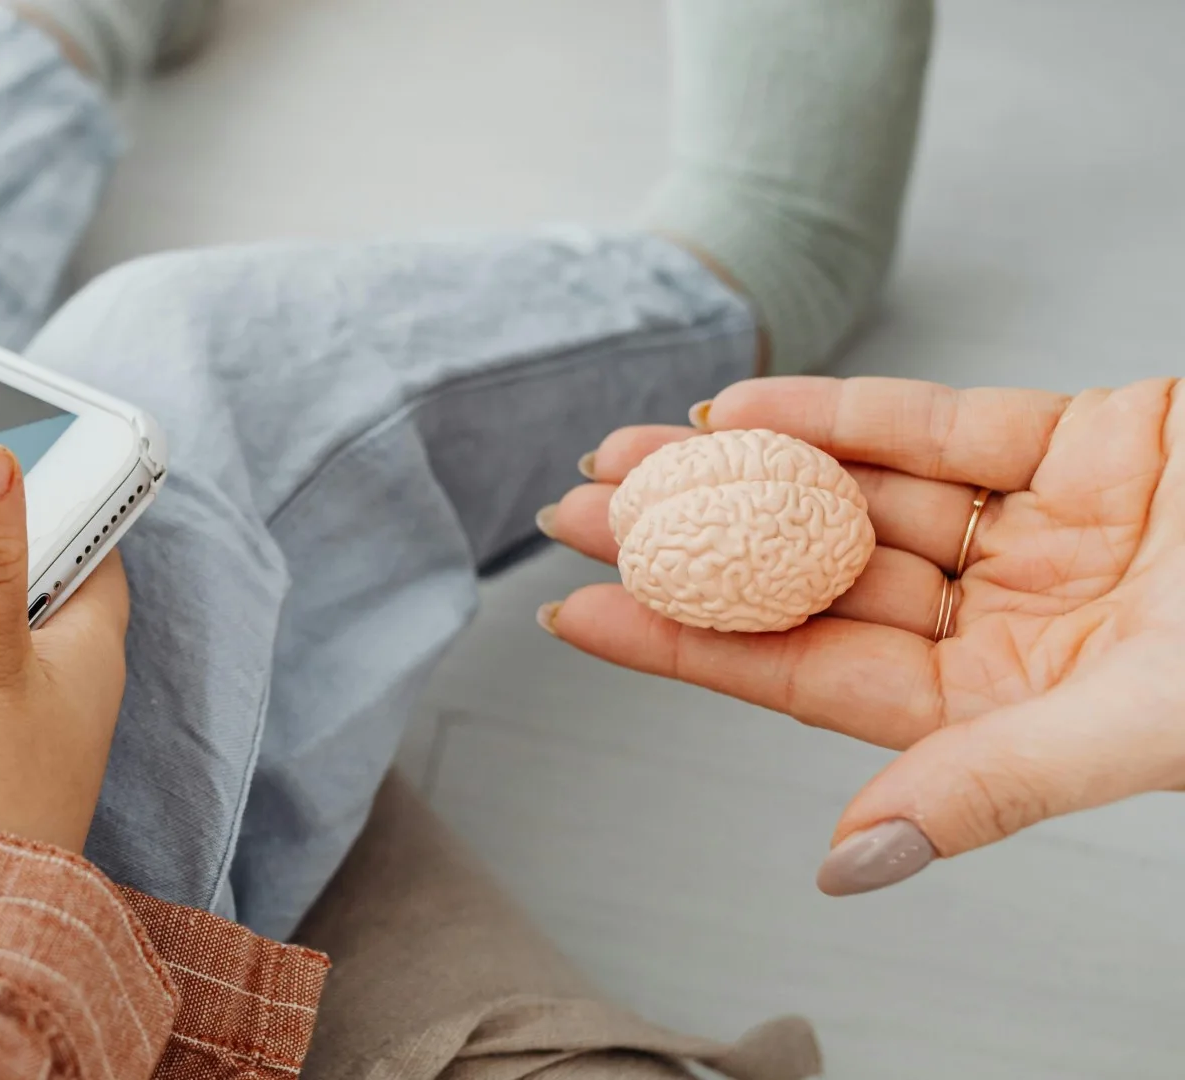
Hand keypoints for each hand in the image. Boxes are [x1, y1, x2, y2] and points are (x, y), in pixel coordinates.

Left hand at [544, 376, 1184, 894]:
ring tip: (628, 454)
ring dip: (740, 470)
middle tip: (570, 515)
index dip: (685, 647)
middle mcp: (1010, 624)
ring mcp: (1042, 532)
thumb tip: (846, 868)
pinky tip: (746, 407)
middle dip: (689, 546)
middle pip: (810, 579)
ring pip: (853, 495)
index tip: (576, 615)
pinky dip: (842, 411)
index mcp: (1007, 714)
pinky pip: (935, 423)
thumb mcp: (1140, 727)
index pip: (805, 679)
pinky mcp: (1087, 440)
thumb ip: (989, 790)